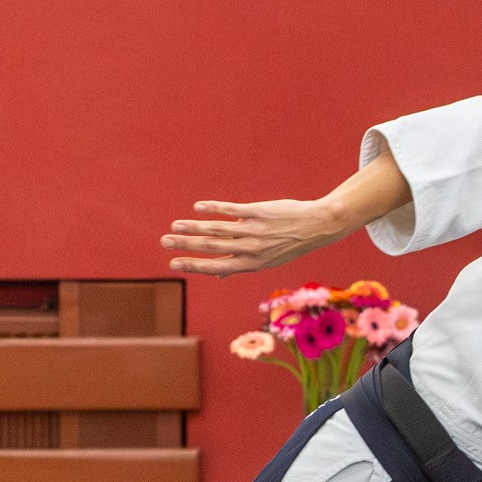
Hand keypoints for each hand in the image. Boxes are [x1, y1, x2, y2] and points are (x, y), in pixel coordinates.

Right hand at [162, 198, 351, 277]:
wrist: (316, 226)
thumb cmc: (289, 244)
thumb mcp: (267, 261)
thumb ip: (240, 264)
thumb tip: (218, 274)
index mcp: (251, 264)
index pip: (215, 266)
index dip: (193, 265)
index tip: (174, 263)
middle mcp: (251, 249)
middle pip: (212, 247)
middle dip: (186, 246)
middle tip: (164, 242)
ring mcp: (254, 231)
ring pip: (218, 229)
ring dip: (194, 227)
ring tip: (175, 226)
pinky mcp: (258, 213)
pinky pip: (232, 211)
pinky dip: (213, 208)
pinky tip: (198, 207)